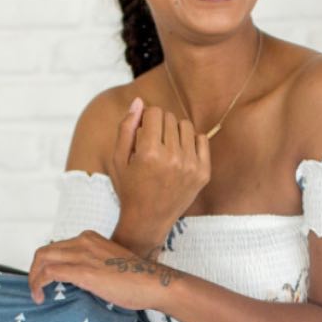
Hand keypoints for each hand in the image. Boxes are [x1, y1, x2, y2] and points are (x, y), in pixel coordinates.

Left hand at [28, 230, 183, 310]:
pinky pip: (49, 272)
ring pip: (42, 259)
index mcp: (89, 238)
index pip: (55, 247)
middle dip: (34, 271)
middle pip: (44, 251)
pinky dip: (38, 284)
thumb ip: (89, 265)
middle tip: (36, 289)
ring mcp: (83, 254)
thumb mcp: (107, 264)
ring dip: (33, 278)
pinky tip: (41, 297)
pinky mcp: (83, 270)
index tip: (44, 280)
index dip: (44, 264)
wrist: (156, 284)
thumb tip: (72, 280)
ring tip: (37, 295)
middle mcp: (83, 241)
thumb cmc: (136, 279)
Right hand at [109, 98, 210, 241]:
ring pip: (186, 126)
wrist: (148, 220)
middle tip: (152, 143)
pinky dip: (189, 142)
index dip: (146, 118)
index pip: (155, 112)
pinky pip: (201, 139)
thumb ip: (126, 128)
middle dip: (159, 125)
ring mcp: (190, 165)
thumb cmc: (129, 188)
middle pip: (171, 118)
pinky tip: (178, 155)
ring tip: (165, 148)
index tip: (142, 131)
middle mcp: (172, 158)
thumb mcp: (118, 160)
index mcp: (149, 153)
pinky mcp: (203, 172)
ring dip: (174, 132)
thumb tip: (138, 101)